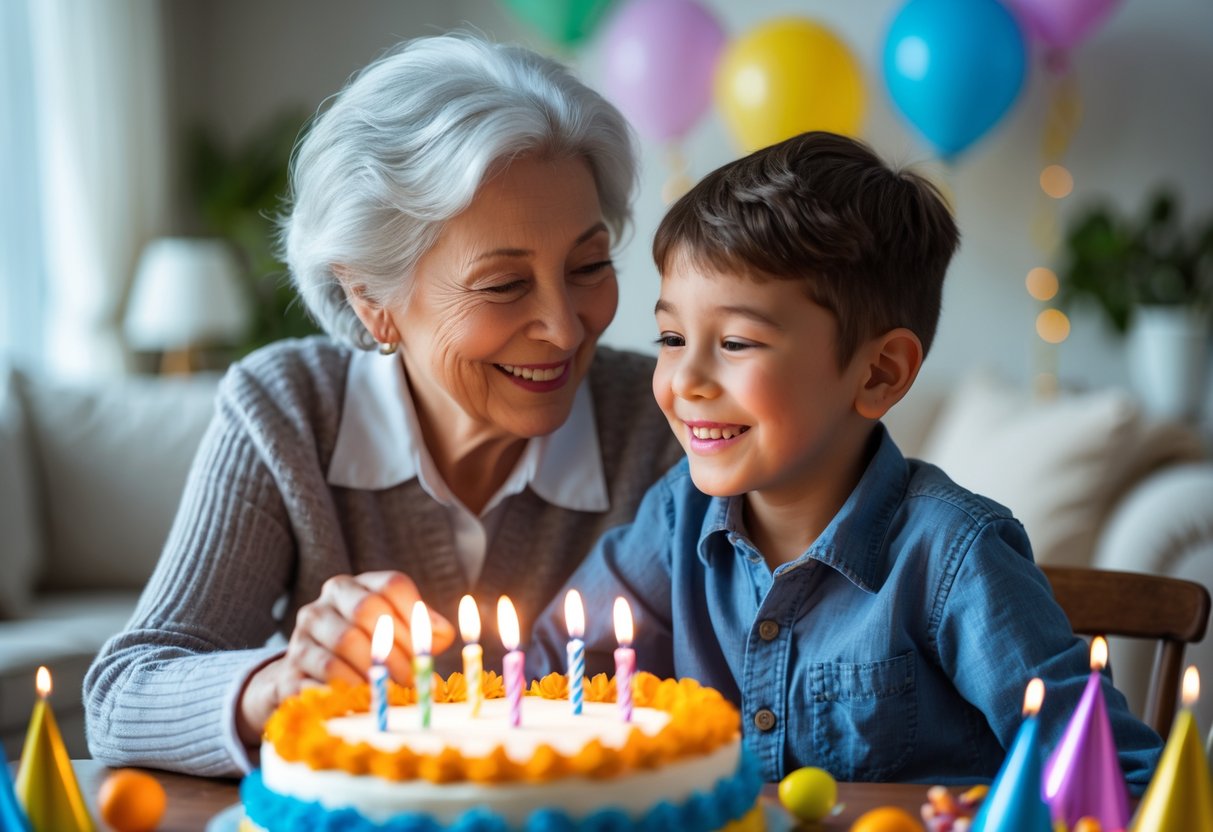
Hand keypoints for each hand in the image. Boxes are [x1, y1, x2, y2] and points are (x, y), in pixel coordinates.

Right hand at [237, 571, 454, 743]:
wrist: (307, 680)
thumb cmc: (365, 654)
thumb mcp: (396, 636)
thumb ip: (424, 631)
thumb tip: (442, 634)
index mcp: (354, 587)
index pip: (392, 585)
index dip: (416, 615)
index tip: (431, 647)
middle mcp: (324, 603)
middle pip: (368, 609)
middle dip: (399, 647)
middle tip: (416, 679)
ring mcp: (302, 634)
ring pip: (345, 642)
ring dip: (378, 671)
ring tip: (396, 693)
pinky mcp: (289, 668)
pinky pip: (324, 677)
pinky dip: (352, 691)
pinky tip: (368, 703)